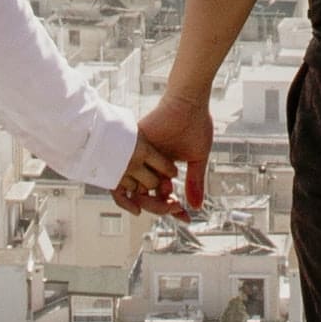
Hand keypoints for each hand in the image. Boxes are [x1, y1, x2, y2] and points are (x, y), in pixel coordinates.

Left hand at [124, 93, 213, 221]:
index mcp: (162, 168)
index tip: (186, 218)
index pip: (162, 195)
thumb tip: (196, 207)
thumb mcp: (197, 159)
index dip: (172, 209)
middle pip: (148, 197)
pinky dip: (133, 194)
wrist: (189, 103)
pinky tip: (151, 199)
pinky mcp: (133, 149)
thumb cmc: (195, 125)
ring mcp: (140, 158)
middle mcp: (148, 165)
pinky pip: (123, 178)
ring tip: (169, 202)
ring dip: (152, 204)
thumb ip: (195, 182)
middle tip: (176, 207)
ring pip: (136, 191)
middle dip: (162, 208)